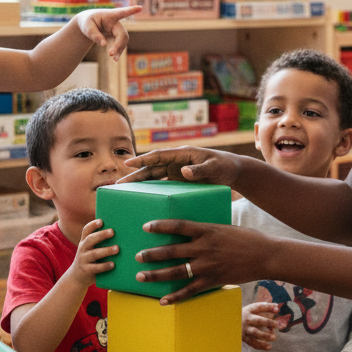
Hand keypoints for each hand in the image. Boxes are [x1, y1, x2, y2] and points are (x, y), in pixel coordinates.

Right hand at [70, 218, 119, 286]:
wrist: (76, 278)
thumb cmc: (90, 260)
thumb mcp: (91, 250)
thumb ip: (100, 243)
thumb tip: (119, 235)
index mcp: (84, 242)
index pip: (86, 230)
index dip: (93, 225)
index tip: (101, 221)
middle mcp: (82, 249)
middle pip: (90, 239)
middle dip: (101, 235)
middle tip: (112, 232)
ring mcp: (83, 260)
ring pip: (94, 253)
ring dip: (106, 250)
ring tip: (117, 249)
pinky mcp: (86, 270)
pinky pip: (96, 268)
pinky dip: (104, 266)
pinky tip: (113, 264)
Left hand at [74, 6, 142, 60]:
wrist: (88, 25)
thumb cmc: (87, 22)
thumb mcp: (86, 27)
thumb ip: (94, 34)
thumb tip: (103, 44)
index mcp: (110, 15)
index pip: (121, 12)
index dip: (131, 10)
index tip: (139, 8)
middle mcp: (116, 22)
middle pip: (122, 34)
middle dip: (118, 44)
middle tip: (110, 54)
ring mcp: (117, 30)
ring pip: (123, 40)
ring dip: (119, 49)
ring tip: (113, 59)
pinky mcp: (116, 37)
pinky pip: (120, 45)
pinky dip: (118, 51)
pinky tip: (115, 59)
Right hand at [121, 146, 242, 186]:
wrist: (233, 171)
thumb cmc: (225, 166)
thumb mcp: (215, 168)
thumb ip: (200, 170)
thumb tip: (184, 171)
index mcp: (183, 154)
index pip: (159, 156)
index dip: (143, 159)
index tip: (128, 163)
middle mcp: (177, 161)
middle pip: (152, 167)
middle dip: (135, 174)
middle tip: (118, 183)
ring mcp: (177, 170)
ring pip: (154, 175)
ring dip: (140, 182)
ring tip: (124, 190)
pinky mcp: (180, 179)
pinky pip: (162, 183)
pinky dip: (151, 188)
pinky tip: (142, 197)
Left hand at [134, 218, 274, 304]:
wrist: (266, 255)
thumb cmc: (248, 238)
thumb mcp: (225, 227)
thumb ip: (208, 231)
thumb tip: (193, 231)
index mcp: (207, 230)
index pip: (178, 226)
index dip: (160, 226)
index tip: (146, 227)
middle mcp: (204, 248)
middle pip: (171, 251)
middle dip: (151, 254)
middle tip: (136, 256)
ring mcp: (207, 265)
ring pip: (176, 272)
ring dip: (156, 275)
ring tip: (141, 277)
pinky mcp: (213, 280)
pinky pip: (190, 290)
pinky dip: (175, 297)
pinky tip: (163, 301)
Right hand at [242, 303, 280, 349]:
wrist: (228, 324)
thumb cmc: (244, 316)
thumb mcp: (250, 310)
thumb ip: (263, 310)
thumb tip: (276, 308)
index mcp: (248, 310)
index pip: (259, 307)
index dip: (268, 307)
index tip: (277, 308)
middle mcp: (247, 319)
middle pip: (258, 320)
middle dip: (268, 322)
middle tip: (276, 324)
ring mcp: (245, 329)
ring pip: (255, 332)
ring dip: (265, 335)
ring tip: (274, 337)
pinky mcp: (244, 338)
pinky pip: (253, 342)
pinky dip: (261, 345)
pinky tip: (269, 347)